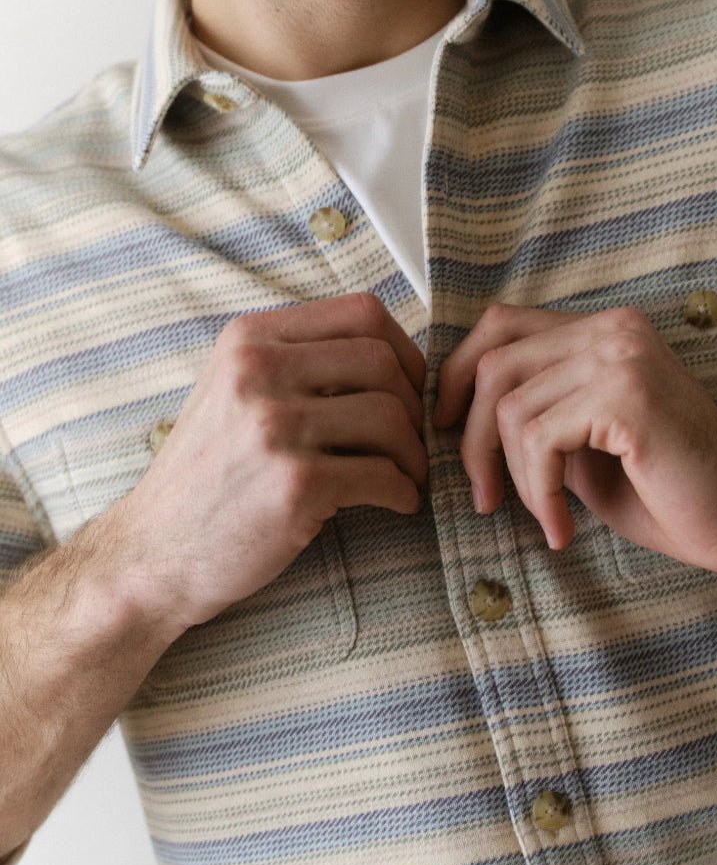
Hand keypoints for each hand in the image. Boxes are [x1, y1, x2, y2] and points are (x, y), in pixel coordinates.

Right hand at [117, 293, 427, 631]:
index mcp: (248, 339)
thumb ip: (297, 360)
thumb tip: (391, 356)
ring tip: (407, 475)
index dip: (403, 349)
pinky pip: (384, 475)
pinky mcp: (295, 485)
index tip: (410, 386)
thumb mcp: (234, 390)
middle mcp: (257, 372)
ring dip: (414, 453)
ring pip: (391, 417)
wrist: (153, 552)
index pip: (361, 312)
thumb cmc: (206, 473)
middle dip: (414, 403)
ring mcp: (274, 428)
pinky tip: (397, 502)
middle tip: (414, 438)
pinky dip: (403, 491)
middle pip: (383, 361)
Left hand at [433, 304, 716, 582]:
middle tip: (483, 496)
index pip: (502, 324)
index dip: (458, 373)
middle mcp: (613, 329)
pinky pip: (540, 440)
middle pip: (494, 364)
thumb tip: (456, 417)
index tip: (445, 427)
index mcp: (604, 330)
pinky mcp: (626, 397)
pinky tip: (561, 526)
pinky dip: (539, 492)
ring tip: (544, 517)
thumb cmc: (667, 489)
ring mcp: (622, 357)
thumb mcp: (584, 442)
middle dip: (471, 438)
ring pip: (510, 408)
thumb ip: (536, 414)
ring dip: (515, 478)